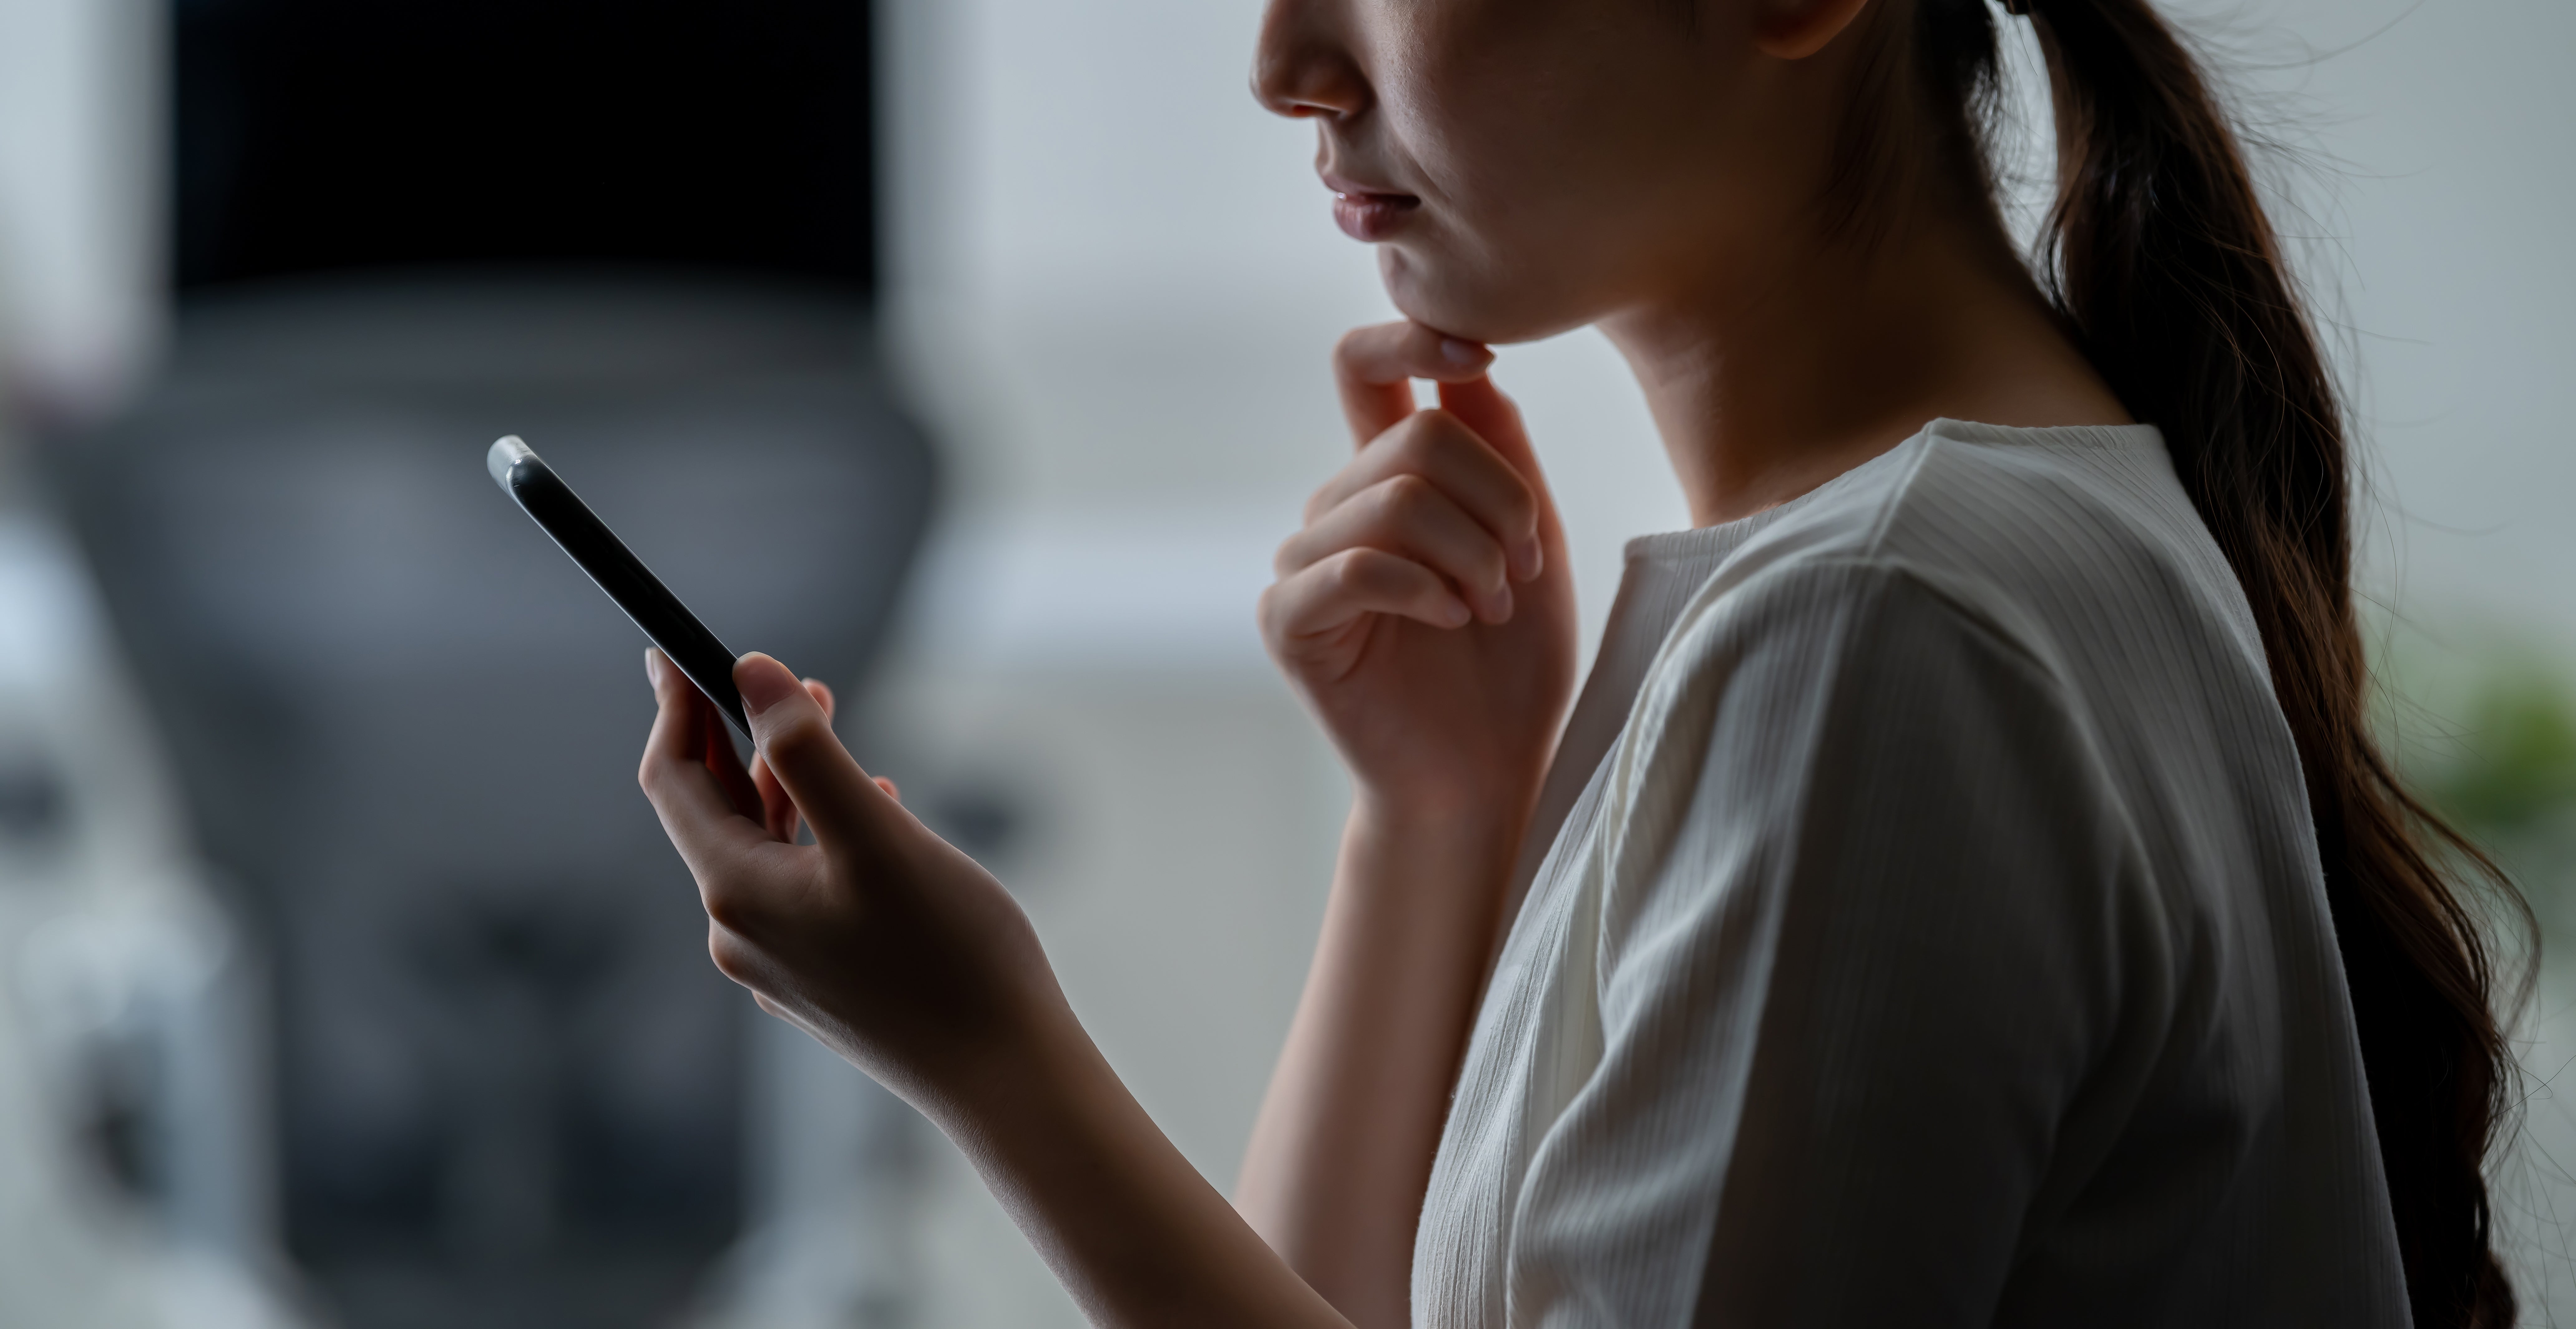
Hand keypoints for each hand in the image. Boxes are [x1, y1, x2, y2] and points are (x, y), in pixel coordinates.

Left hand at [638, 648, 1062, 1106]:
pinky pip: (800, 886)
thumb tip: (752, 673)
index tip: (676, 649)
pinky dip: (819, 834)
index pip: (673, 782)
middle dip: (743, 736)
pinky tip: (876, 814)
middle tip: (796, 679)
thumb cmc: (952, 956)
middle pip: (714, 813)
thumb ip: (810, 750)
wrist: (1004, 1074)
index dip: (673, 709)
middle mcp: (742, 934)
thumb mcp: (879, 834)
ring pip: (763, 848)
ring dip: (787, 781)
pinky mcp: (822, 982)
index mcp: (739, 892)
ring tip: (835, 730)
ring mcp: (781, 964)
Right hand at [1260, 322, 1577, 821]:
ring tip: (1490, 607)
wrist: (1483, 770)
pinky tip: (1453, 622)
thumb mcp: (1531, 541)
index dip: (1411, 337)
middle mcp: (1334, 509)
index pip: (1364, 369)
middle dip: (1495, 502)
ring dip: (1470, 555)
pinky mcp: (1289, 620)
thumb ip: (1501, 453)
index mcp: (1384, 478)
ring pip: (1393, 501)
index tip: (1477, 353)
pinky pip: (1356, 566)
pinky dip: (1424, 589)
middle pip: (1415, 441)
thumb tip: (1471, 367)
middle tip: (1517, 570)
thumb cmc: (1511, 665)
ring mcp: (1302, 563)